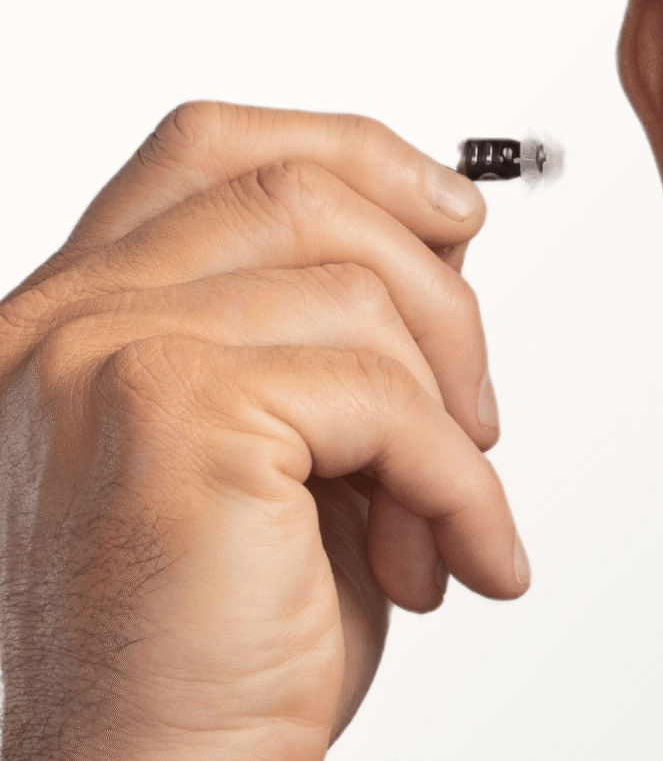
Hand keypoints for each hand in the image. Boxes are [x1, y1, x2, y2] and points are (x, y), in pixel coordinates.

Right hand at [0, 103, 528, 759]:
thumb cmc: (232, 626)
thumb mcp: (294, 442)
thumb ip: (334, 327)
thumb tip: (443, 233)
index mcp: (92, 310)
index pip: (216, 147)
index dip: (352, 153)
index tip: (450, 211)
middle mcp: (74, 319)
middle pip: (300, 195)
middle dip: (436, 293)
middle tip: (478, 410)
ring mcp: (107, 357)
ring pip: (359, 295)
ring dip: (449, 412)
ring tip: (448, 517)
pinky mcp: (173, 419)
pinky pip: (384, 398)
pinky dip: (457, 481)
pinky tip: (461, 557)